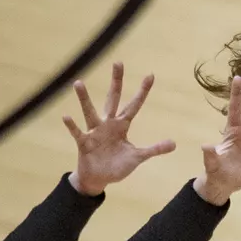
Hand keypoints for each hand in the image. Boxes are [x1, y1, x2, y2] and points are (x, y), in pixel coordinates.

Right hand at [64, 63, 175, 195]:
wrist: (99, 178)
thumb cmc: (117, 165)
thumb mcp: (138, 157)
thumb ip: (154, 149)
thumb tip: (174, 144)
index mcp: (122, 125)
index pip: (134, 105)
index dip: (142, 92)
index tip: (151, 75)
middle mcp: (108, 124)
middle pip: (113, 98)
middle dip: (116, 82)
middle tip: (118, 62)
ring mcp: (95, 132)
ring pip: (90, 112)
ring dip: (84, 99)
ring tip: (78, 83)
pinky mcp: (84, 143)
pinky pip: (77, 132)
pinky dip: (72, 125)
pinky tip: (66, 116)